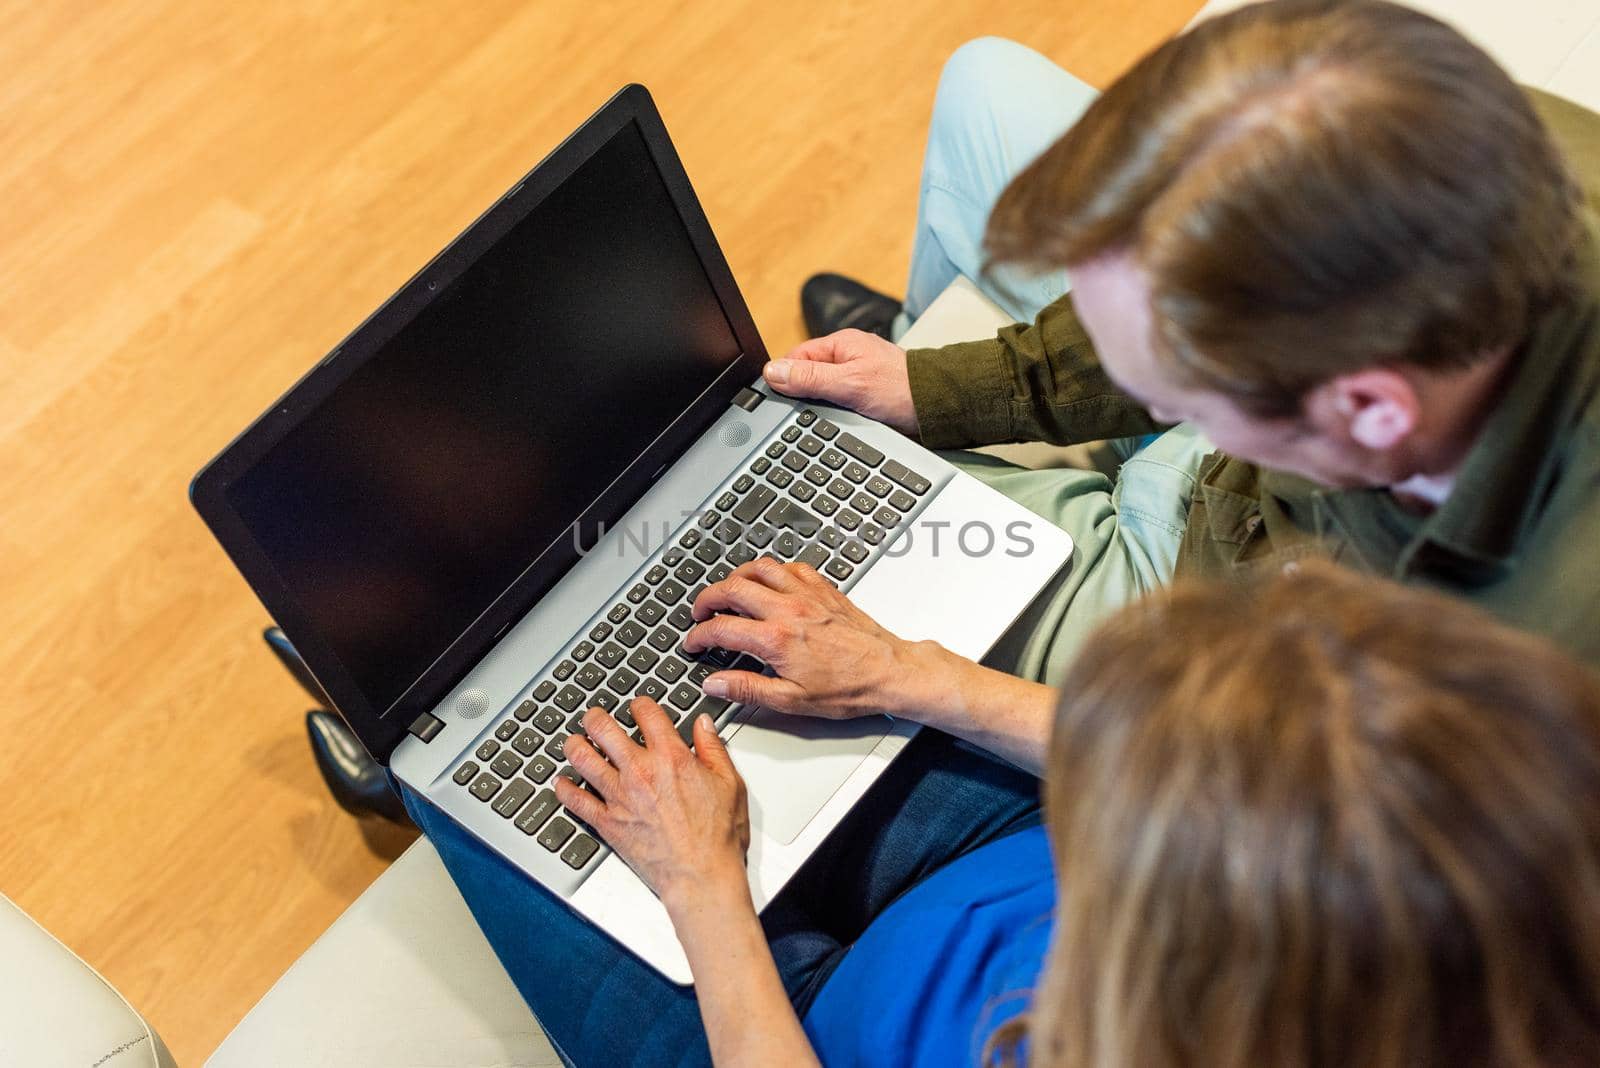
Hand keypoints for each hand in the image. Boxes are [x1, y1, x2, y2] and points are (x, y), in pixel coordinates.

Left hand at [557, 700, 750, 910]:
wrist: (700, 876)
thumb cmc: (717, 837)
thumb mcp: (730, 784)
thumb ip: (714, 749)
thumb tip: (703, 725)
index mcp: (672, 757)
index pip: (647, 713)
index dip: (640, 703)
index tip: (638, 705)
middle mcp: (641, 771)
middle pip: (604, 729)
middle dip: (596, 718)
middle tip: (594, 717)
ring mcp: (620, 797)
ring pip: (583, 759)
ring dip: (575, 745)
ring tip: (575, 742)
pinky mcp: (608, 823)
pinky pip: (576, 801)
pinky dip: (565, 790)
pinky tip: (562, 783)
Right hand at [683, 556, 938, 719]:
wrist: (888, 671)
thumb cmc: (848, 688)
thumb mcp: (792, 700)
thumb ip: (748, 689)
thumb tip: (715, 684)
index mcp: (776, 639)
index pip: (722, 629)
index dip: (699, 635)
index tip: (693, 642)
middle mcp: (788, 609)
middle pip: (732, 589)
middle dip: (708, 599)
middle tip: (700, 613)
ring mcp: (806, 595)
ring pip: (759, 569)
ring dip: (736, 577)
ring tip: (727, 591)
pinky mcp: (823, 590)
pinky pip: (790, 567)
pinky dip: (771, 571)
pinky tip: (768, 581)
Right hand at [762, 330, 918, 436]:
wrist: (938, 409)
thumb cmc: (901, 390)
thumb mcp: (849, 384)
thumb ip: (810, 378)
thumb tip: (773, 371)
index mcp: (841, 344)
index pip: (797, 357)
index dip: (785, 377)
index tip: (776, 397)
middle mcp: (847, 358)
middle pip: (807, 375)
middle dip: (802, 394)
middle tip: (802, 413)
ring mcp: (856, 378)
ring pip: (822, 393)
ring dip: (819, 407)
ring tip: (824, 418)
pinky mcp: (864, 397)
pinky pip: (838, 404)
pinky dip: (834, 415)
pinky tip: (836, 424)